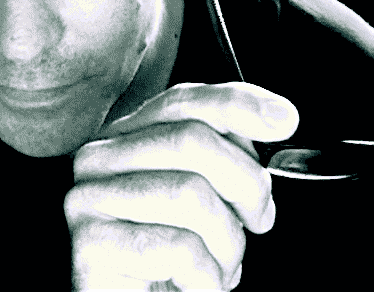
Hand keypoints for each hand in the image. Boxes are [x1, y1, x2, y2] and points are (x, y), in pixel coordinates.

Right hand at [64, 82, 299, 290]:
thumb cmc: (173, 262)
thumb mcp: (205, 197)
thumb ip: (224, 152)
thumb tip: (276, 117)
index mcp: (126, 136)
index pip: (183, 100)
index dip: (237, 104)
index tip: (284, 119)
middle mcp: (99, 157)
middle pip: (192, 140)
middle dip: (246, 185)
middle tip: (258, 220)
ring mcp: (89, 198)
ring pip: (190, 194)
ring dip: (227, 243)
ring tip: (217, 265)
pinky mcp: (90, 245)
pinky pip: (179, 248)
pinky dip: (205, 277)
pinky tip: (190, 285)